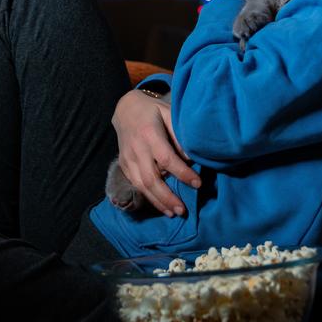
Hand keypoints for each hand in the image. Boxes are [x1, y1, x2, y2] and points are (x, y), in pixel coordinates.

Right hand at [111, 89, 199, 216]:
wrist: (125, 109)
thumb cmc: (153, 111)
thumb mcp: (169, 114)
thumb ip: (179, 135)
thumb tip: (191, 159)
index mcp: (150, 134)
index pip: (167, 159)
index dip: (183, 173)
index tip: (198, 184)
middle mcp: (137, 149)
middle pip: (151, 179)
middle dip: (167, 197)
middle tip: (182, 210)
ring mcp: (128, 159)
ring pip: (142, 186)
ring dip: (158, 202)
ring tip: (172, 213)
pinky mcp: (124, 165)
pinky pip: (136, 185)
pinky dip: (148, 197)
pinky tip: (161, 205)